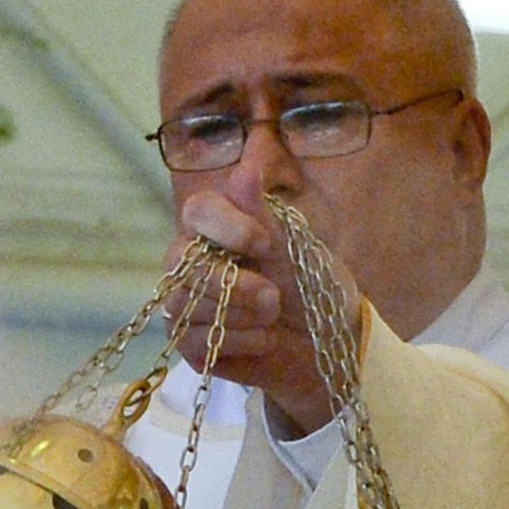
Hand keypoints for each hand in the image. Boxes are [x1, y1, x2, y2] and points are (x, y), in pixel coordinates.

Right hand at [168, 192, 351, 434]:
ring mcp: (186, 303)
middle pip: (180, 261)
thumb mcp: (293, 246)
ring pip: (186, 303)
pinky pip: (194, 340)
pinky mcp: (190, 343)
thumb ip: (261, 212)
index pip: (197, 210)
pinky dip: (240, 341)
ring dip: (240, 314)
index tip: (264, 243)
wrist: (329, 341)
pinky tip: (264, 339)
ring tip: (273, 316)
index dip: (226, 226)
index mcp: (218, 228)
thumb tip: (247, 164)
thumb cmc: (311, 285)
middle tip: (274, 297)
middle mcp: (193, 261)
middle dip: (232, 284)